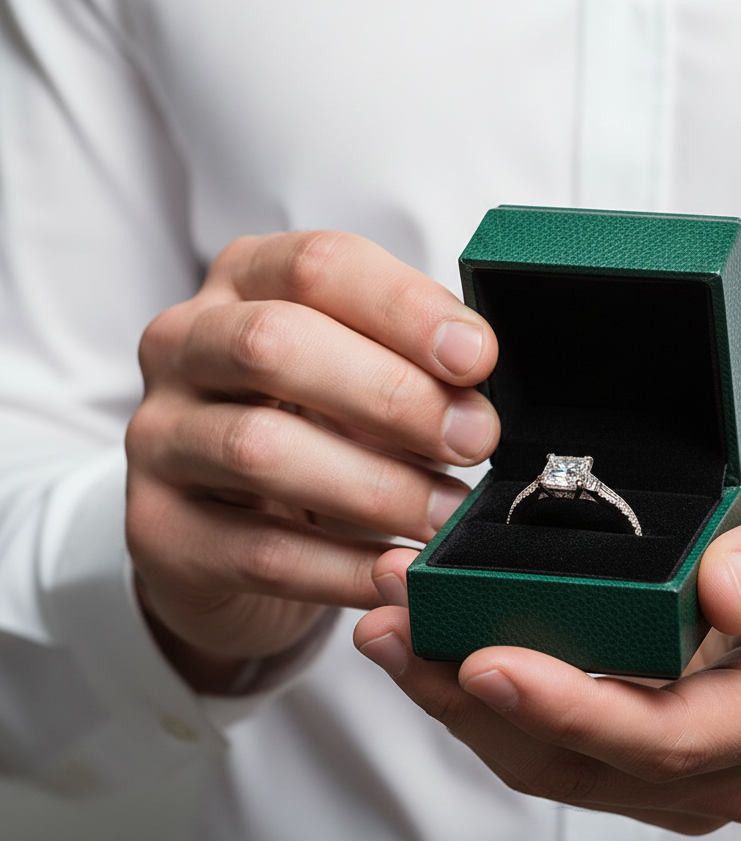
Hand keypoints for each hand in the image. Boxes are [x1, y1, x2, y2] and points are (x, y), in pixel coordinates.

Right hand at [126, 231, 498, 691]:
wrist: (225, 531)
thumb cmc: (311, 432)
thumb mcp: (355, 377)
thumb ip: (408, 368)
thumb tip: (480, 396)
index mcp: (244, 284)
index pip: (318, 267)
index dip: (405, 308)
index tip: (478, 359)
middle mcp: (185, 346)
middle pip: (274, 345)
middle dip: (391, 394)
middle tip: (473, 439)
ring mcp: (160, 437)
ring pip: (260, 451)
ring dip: (376, 486)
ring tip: (445, 514)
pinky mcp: (160, 529)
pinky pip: (261, 553)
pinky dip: (344, 569)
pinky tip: (399, 574)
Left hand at [354, 465, 740, 832]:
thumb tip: (725, 590)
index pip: (664, 735)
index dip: (569, 706)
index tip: (482, 658)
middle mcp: (728, 764)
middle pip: (584, 761)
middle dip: (475, 698)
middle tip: (394, 625)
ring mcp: (684, 772)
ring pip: (553, 763)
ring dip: (459, 702)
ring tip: (388, 631)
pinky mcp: (647, 757)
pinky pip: (554, 747)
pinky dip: (484, 702)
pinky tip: (431, 650)